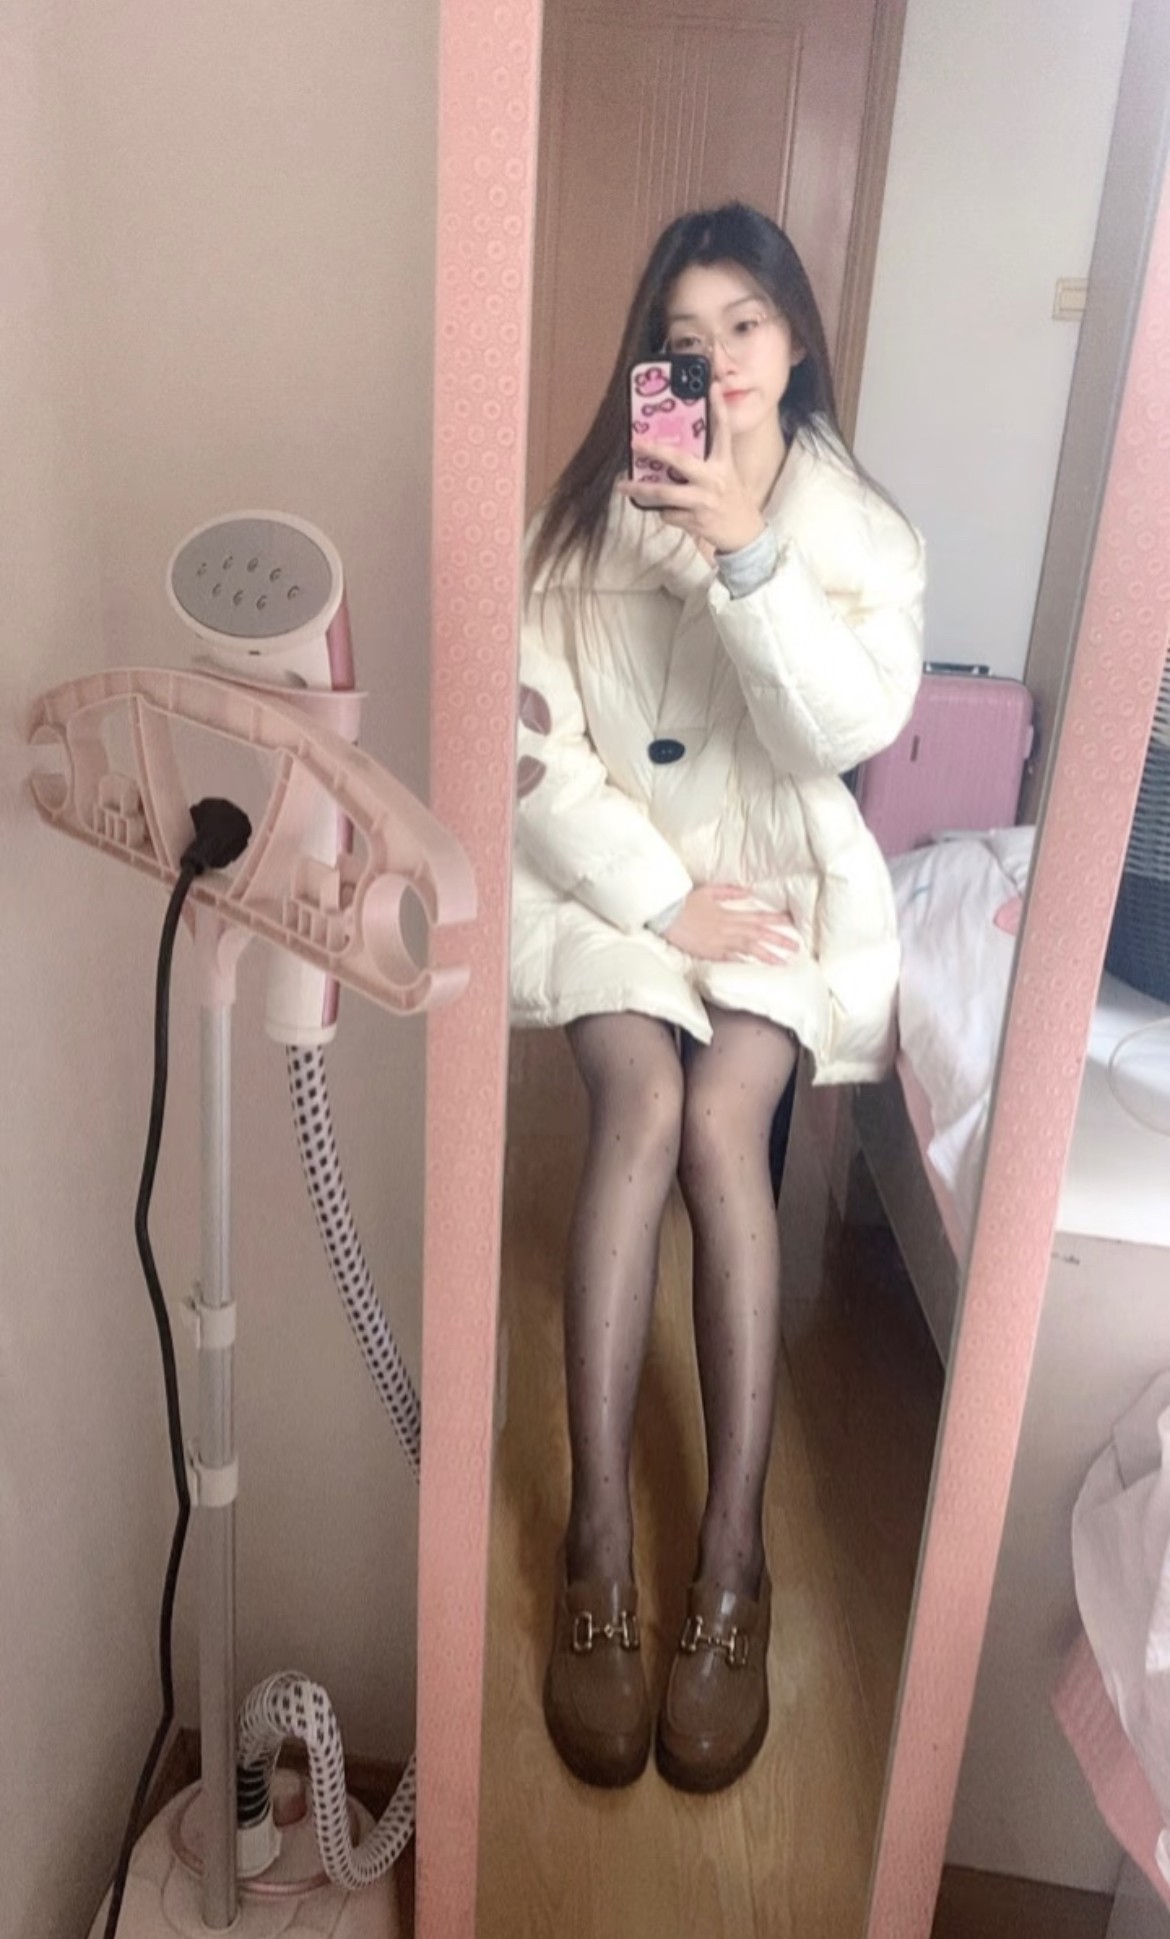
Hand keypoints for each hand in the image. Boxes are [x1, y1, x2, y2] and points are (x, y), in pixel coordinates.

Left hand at [618, 380, 766, 553]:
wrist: (744, 534)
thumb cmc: (730, 501)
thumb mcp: (725, 475)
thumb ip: (706, 462)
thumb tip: (675, 451)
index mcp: (723, 464)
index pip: (723, 432)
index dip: (719, 409)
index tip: (713, 387)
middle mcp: (714, 480)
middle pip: (680, 461)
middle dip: (655, 450)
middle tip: (636, 443)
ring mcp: (704, 502)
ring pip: (665, 493)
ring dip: (641, 490)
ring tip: (623, 485)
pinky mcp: (696, 521)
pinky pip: (668, 513)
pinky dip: (662, 511)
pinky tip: (666, 510)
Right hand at [664, 885, 799, 964]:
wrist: (665, 915)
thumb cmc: (684, 902)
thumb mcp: (708, 891)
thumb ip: (730, 892)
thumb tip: (748, 892)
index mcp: (729, 913)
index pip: (758, 917)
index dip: (775, 920)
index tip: (791, 923)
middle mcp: (728, 928)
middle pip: (758, 934)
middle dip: (779, 940)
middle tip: (796, 947)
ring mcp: (719, 942)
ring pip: (748, 949)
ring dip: (767, 955)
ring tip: (783, 962)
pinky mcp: (710, 953)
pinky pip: (730, 959)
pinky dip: (744, 963)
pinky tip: (756, 969)